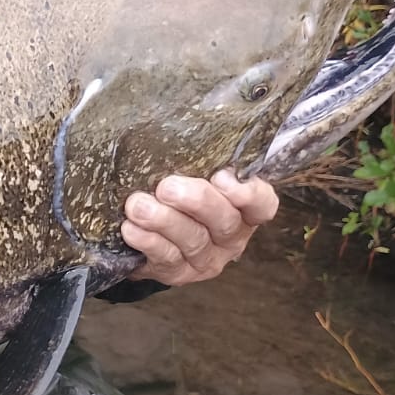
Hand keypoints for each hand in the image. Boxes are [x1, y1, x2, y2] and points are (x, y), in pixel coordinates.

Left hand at [122, 170, 278, 287]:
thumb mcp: (188, 170)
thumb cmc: (171, 190)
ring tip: (137, 205)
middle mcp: (230, 236)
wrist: (139, 231)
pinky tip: (132, 229)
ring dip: (164, 221)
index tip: (222, 176)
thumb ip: (196, 155)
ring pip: (193, 240)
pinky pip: (166, 258)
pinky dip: (148, 242)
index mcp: (242, 208)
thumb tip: (181, 121)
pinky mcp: (177, 273)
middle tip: (167, 187)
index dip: (249, 193)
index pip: (263, 203)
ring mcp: (205, 258)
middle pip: (224, 221)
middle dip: (196, 201)